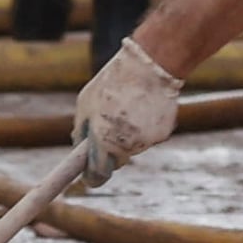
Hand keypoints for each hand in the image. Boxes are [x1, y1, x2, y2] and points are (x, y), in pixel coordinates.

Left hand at [71, 38, 184, 183]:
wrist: (150, 66)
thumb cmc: (112, 82)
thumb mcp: (86, 102)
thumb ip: (80, 129)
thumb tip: (78, 147)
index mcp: (103, 141)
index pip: (97, 174)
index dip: (91, 176)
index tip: (88, 176)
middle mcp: (126, 147)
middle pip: (116, 162)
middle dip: (109, 152)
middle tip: (106, 130)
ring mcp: (147, 142)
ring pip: (133, 148)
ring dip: (127, 136)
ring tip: (127, 107)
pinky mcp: (163, 134)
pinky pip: (148, 137)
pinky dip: (144, 128)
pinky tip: (143, 106)